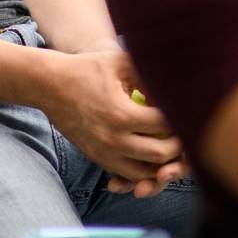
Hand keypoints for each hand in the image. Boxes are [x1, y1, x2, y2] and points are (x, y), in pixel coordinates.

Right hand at [41, 51, 187, 190]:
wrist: (49, 86)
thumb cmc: (87, 69)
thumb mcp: (120, 63)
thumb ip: (150, 74)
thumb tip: (178, 88)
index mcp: (122, 114)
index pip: (165, 126)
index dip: (182, 118)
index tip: (188, 110)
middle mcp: (114, 139)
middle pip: (161, 155)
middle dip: (179, 147)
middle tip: (186, 133)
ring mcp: (104, 152)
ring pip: (146, 173)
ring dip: (162, 164)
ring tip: (171, 147)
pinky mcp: (98, 158)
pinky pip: (128, 174)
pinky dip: (144, 170)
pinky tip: (152, 156)